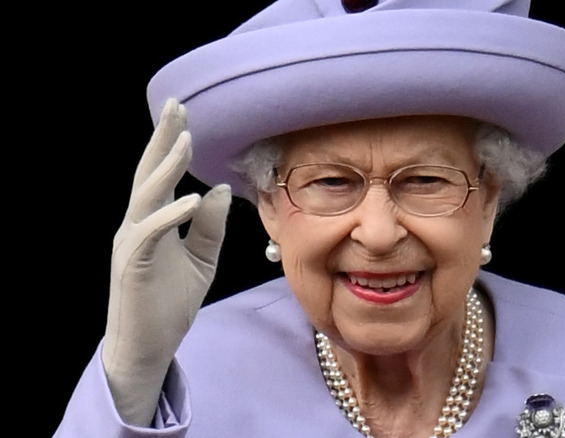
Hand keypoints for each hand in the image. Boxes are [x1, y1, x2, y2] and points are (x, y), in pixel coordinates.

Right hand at [101, 98, 231, 424]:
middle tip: (176, 106)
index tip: (186, 117)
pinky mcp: (132, 266)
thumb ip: (209, 226)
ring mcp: (132, 244)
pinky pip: (150, 234)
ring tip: (186, 140)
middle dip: (162, 140)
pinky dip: (169, 215)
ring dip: (166, 167)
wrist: (149, 346)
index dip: (172, 146)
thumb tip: (217, 189)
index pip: (161, 177)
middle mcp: (137, 226)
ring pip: (146, 197)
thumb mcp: (201, 260)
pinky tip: (190, 198)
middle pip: (148, 175)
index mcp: (153, 222)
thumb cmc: (170, 304)